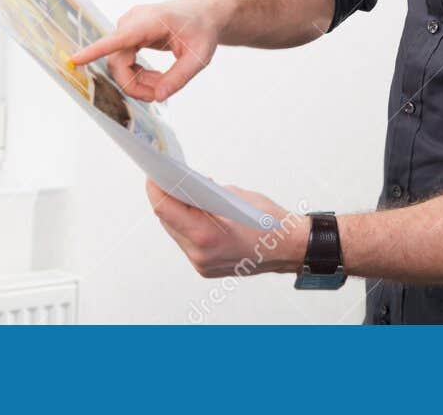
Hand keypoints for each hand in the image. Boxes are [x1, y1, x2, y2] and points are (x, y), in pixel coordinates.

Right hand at [69, 0, 227, 100]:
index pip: (119, 38)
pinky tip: (155, 77)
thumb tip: (158, 97)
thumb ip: (179, 77)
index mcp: (151, 21)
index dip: (96, 50)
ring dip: (137, 81)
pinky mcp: (128, 35)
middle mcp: (133, 21)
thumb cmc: (202, 30)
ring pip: (119, 64)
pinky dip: (137, 74)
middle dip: (135, 85)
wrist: (202, 14)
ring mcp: (128, 27)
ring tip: (162, 84)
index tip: (75, 58)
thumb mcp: (199, 57)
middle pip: (118, 62)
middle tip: (159, 95)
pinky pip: (123, 61)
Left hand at [146, 180, 305, 277]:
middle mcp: (200, 254)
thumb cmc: (270, 223)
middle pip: (168, 222)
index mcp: (207, 236)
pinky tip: (193, 212)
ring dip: (175, 213)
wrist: (289, 247)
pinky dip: (187, 225)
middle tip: (163, 178)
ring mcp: (202, 264)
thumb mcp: (235, 196)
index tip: (152, 174)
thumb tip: (186, 184)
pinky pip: (187, 242)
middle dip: (165, 198)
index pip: (166, 210)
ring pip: (176, 232)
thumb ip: (206, 192)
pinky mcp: (205, 267)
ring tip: (178, 193)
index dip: (156, 189)